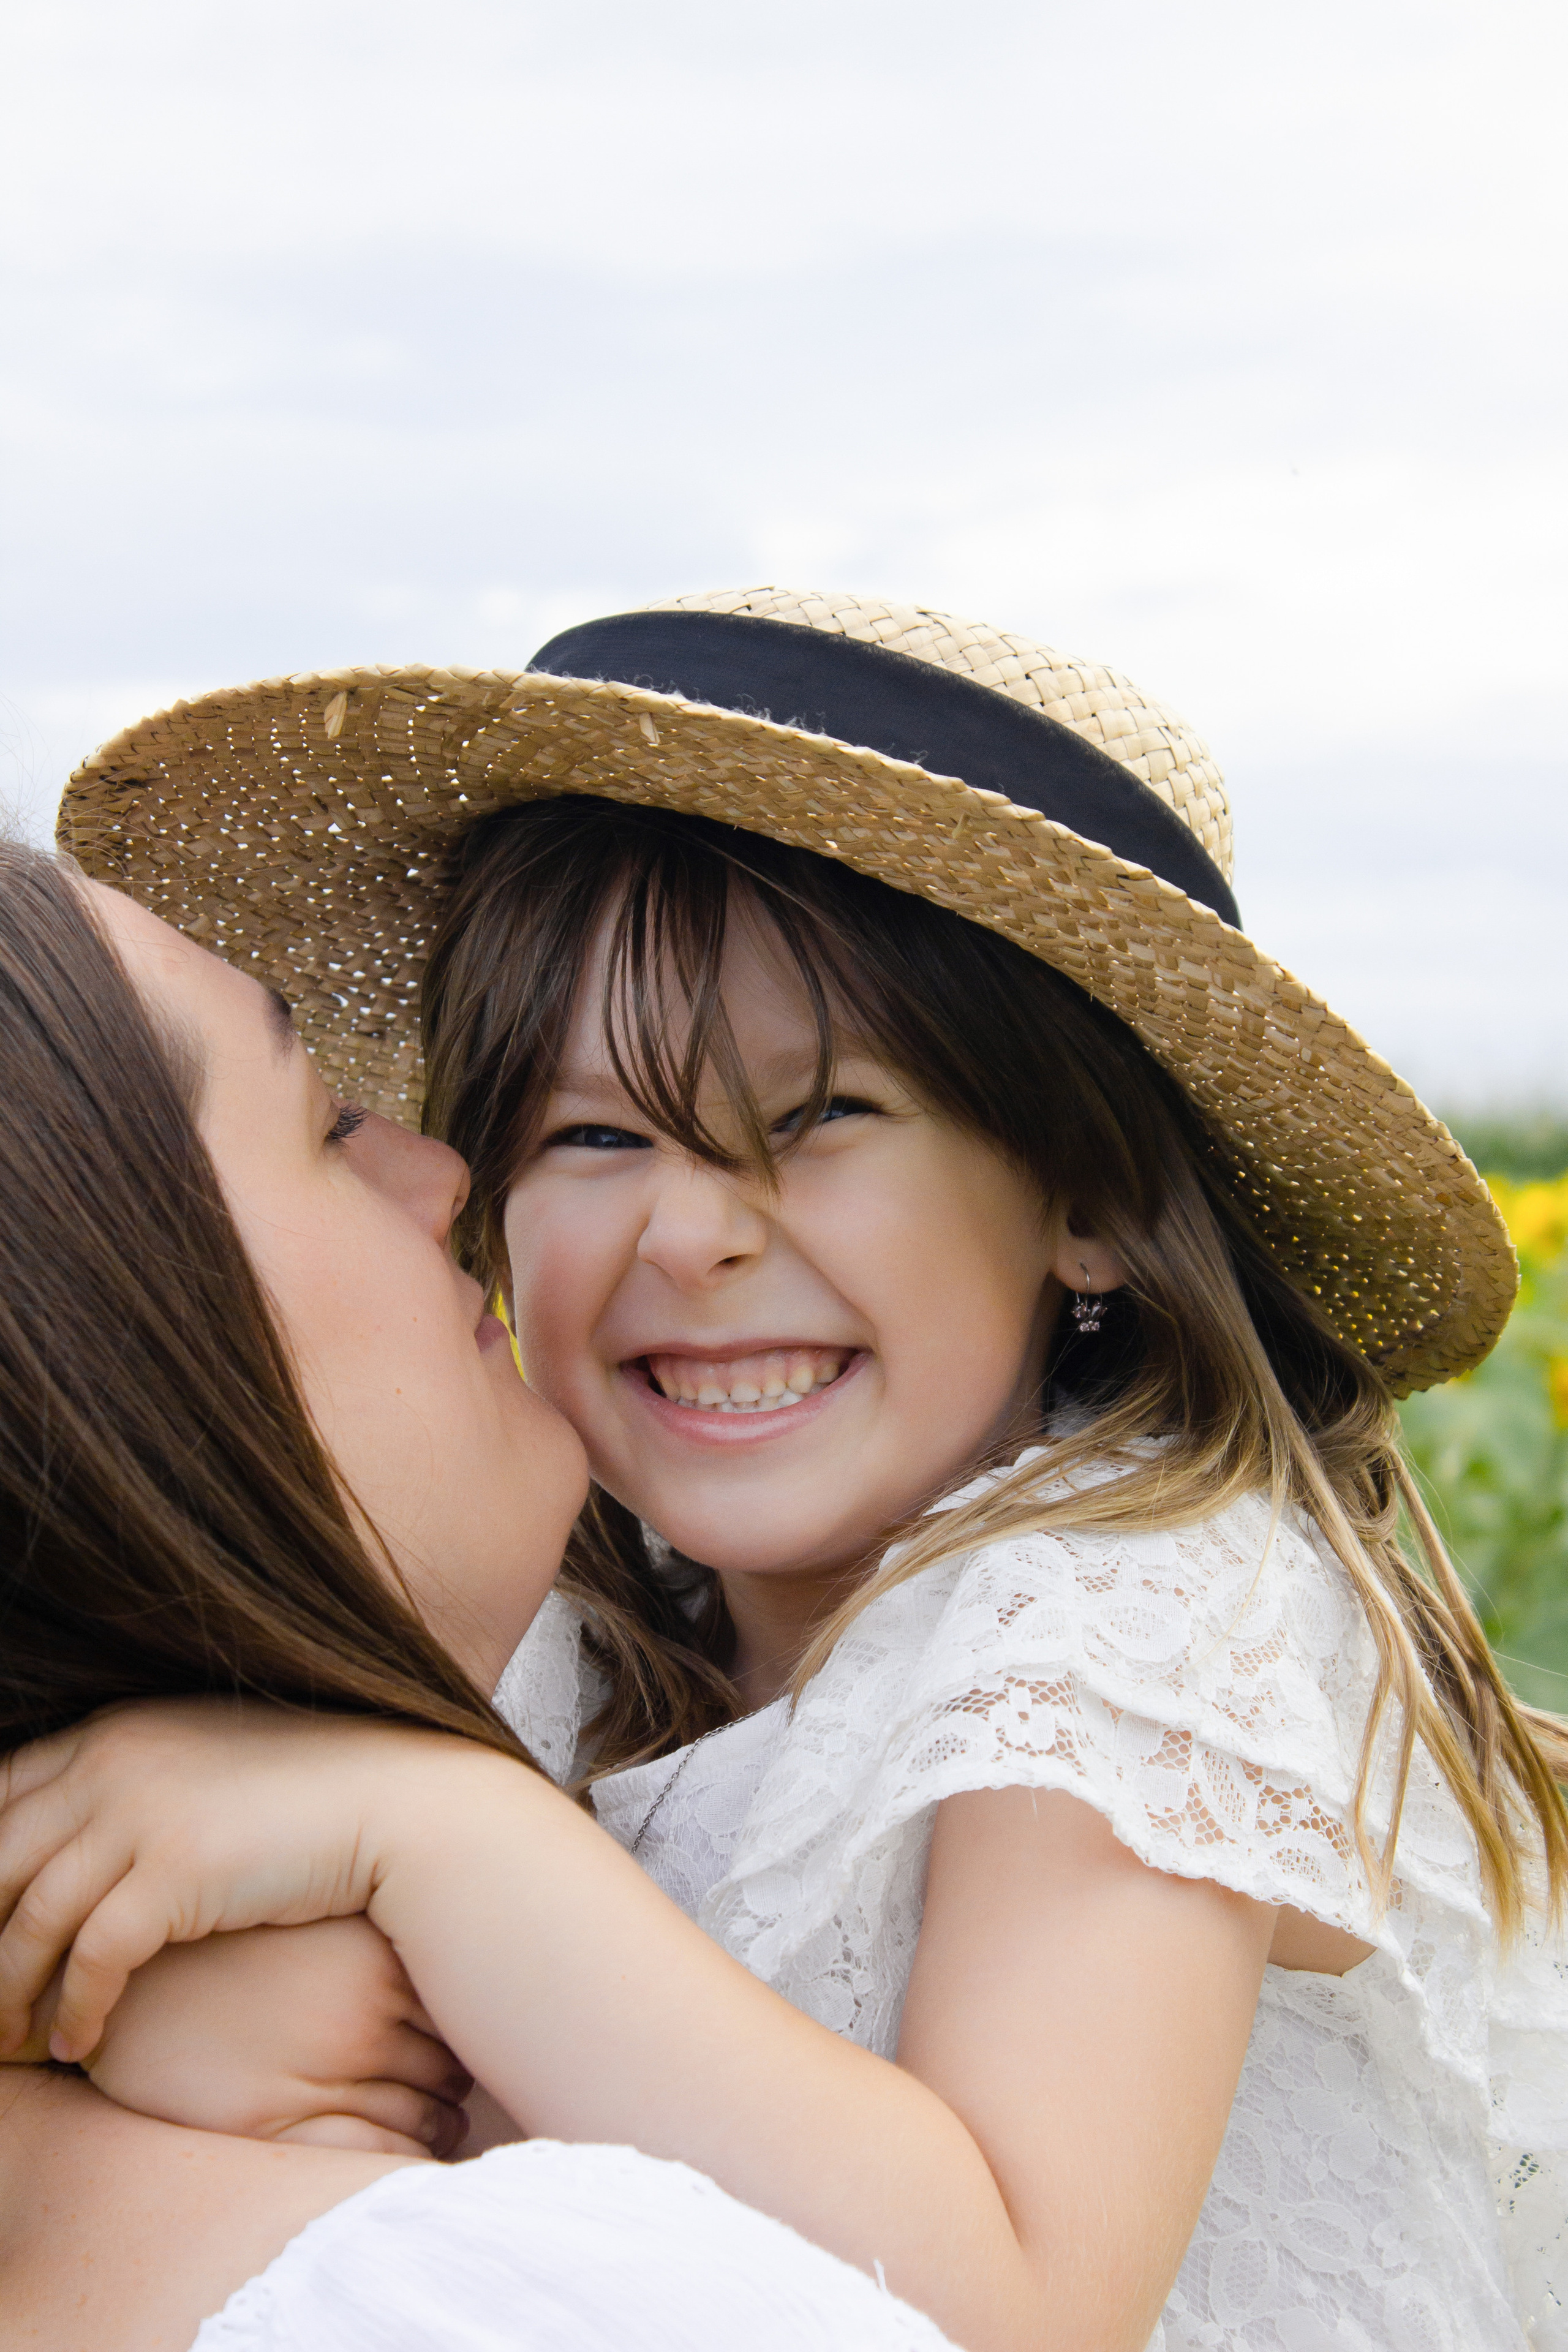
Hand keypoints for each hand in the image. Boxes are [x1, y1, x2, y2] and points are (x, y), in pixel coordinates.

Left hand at [0, 1697, 505, 2060]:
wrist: (396, 1800)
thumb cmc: (301, 1792)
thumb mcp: (199, 1769)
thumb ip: (128, 1789)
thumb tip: (66, 1854)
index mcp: (109, 1732)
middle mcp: (109, 1763)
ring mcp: (140, 1814)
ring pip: (28, 1922)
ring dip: (8, 1996)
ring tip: (12, 2045)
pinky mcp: (176, 1872)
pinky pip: (92, 1958)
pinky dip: (72, 2011)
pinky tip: (77, 2047)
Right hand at [87, 1918, 473, 2159]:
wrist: (135, 1990)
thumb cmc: (228, 1952)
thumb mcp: (314, 1929)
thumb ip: (379, 1954)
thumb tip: (450, 1977)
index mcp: (371, 1961)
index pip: (459, 2008)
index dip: (464, 2030)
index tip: (463, 2037)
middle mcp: (358, 2019)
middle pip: (451, 2067)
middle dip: (456, 2083)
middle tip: (450, 2089)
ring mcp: (322, 2076)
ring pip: (426, 2118)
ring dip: (438, 2127)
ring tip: (432, 2125)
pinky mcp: (283, 2126)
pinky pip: (379, 2156)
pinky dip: (403, 2161)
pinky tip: (402, 2155)